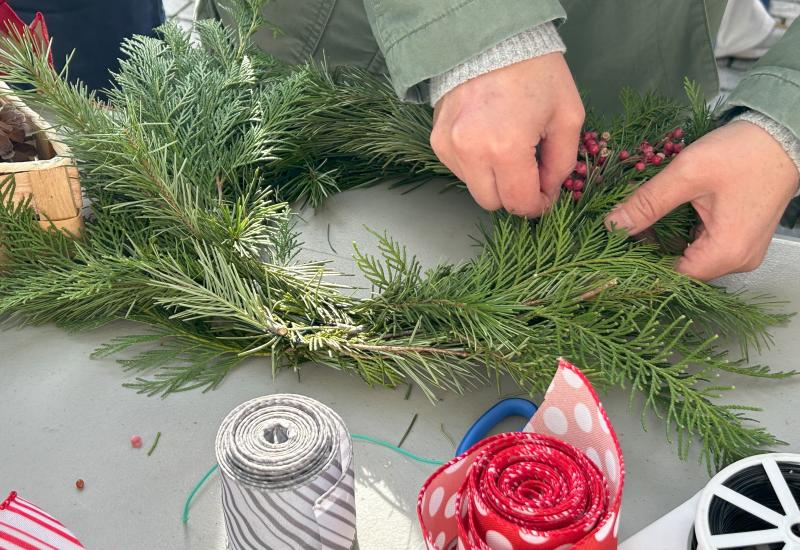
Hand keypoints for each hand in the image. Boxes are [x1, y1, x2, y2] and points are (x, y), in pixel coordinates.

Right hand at [430, 52, 583, 216]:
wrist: (493, 40)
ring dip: (494, 180)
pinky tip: (489, 140)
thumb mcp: (567, 117)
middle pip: (493, 203)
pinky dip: (476, 165)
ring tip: (508, 149)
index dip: (538, 206)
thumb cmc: (534, 72)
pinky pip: (459, 170)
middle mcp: (472, 152)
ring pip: (475, 189)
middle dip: (515, 195)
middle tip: (529, 174)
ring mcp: (450, 147)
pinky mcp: (438, 140)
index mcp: (507, 148)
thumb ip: (562, 164)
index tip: (545, 195)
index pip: (520, 203)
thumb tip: (549, 191)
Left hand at [605, 121, 798, 279]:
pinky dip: (681, 233)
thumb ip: (648, 202)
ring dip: (663, 240)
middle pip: (681, 268)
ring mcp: (742, 250)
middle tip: (620, 231)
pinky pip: (704, 245)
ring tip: (635, 223)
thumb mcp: (687, 174)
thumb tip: (612, 224)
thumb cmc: (742, 152)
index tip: (613, 249)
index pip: (671, 276)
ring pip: (690, 256)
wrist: (783, 134)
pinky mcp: (741, 237)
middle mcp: (738, 260)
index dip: (639, 264)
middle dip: (648, 250)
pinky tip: (660, 218)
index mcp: (726, 253)